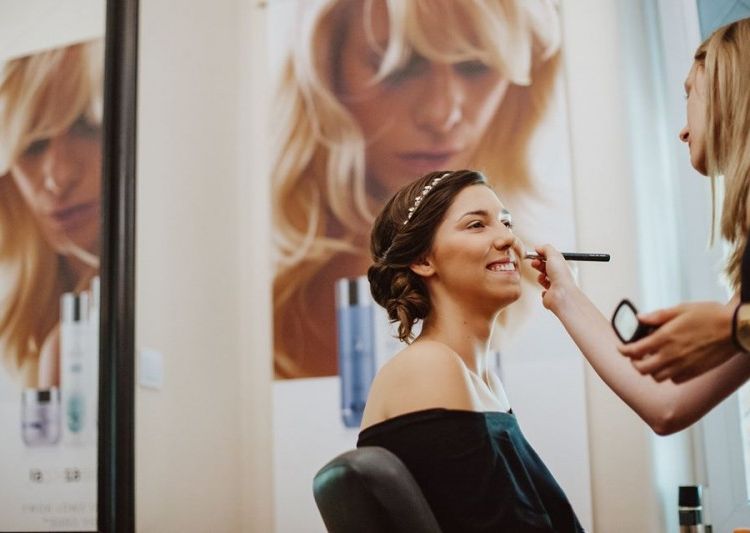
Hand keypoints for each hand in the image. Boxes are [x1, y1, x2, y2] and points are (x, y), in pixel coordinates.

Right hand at [530, 244, 576, 309]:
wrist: (561, 294)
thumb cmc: (561, 277)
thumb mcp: (553, 255)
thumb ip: (546, 249)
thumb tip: (539, 247)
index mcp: (561, 265)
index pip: (550, 257)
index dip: (541, 255)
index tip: (534, 254)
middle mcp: (559, 274)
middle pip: (546, 267)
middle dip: (538, 264)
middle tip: (534, 263)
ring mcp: (555, 285)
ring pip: (543, 278)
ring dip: (540, 277)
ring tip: (542, 277)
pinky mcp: (550, 294)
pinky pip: (543, 291)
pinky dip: (542, 289)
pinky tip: (545, 288)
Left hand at [618, 301, 736, 382]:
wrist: (735, 329)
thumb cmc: (710, 315)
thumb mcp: (681, 309)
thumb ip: (658, 316)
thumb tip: (640, 318)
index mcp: (664, 338)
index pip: (634, 351)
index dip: (624, 350)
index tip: (621, 348)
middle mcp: (671, 355)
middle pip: (642, 369)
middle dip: (635, 363)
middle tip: (636, 357)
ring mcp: (683, 366)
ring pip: (657, 377)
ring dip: (651, 370)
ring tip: (653, 361)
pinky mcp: (695, 373)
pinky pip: (675, 380)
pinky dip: (668, 375)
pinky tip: (671, 365)